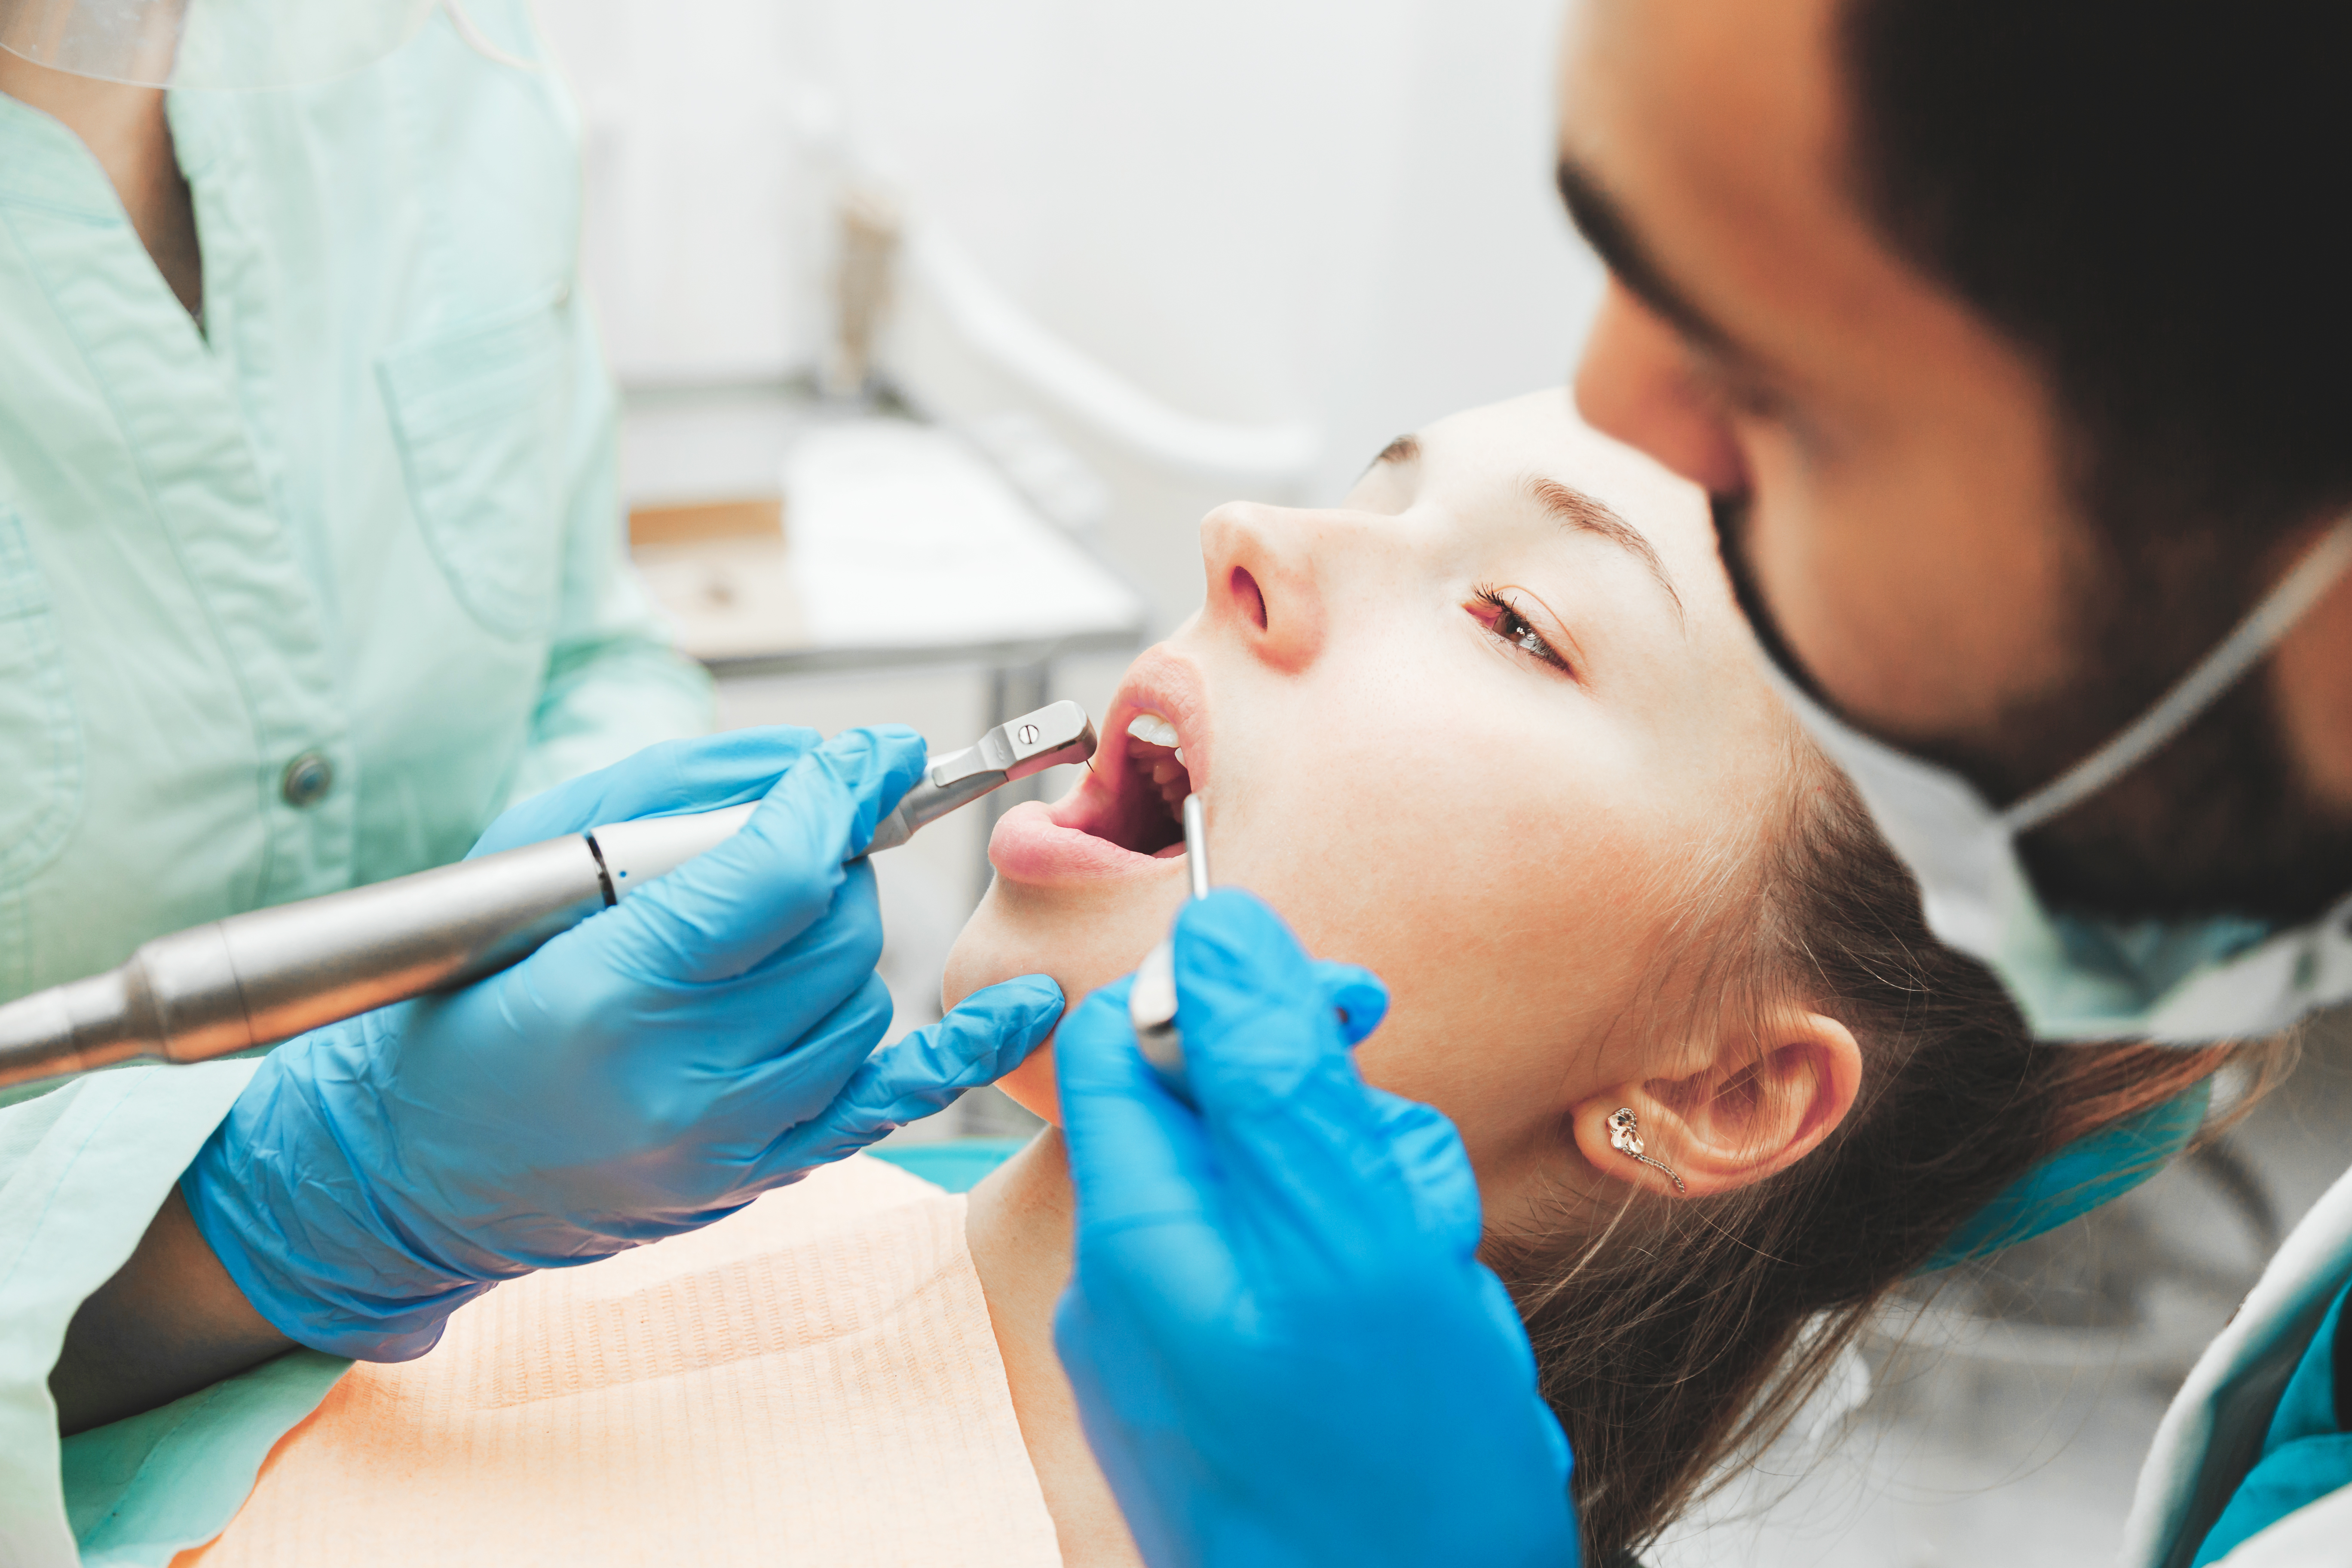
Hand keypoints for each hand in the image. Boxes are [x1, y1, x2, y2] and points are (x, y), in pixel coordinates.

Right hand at [182, 726, 1065, 1358]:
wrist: (409, 1167)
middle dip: (831, 866)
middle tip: (788, 850)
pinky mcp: (761, 1176)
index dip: (843, 793)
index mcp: (614, 990)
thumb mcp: (539, 865)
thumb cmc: (462, 995)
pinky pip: (895, 1099)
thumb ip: (676, 800)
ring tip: (767, 933)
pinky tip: (1023, 1001)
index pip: (780, 869)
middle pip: (836, 930)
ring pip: (864, 997)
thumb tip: (814, 768)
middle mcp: (684, 1079)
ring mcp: (732, 1142)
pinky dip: (967, 1046)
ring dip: (840, 944)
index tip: (880, 751)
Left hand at [1053, 890, 1578, 1567]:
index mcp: (1135, 1237)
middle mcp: (1134, 1290)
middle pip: (1224, 1117)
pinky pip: (1297, 1290)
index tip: (1348, 1010)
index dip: (1238, 996)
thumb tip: (1217, 931)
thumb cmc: (1395, 1485)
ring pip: (1282, 1203)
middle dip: (1343, 1134)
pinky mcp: (1232, 1402)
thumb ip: (1274, 1075)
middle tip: (1411, 1210)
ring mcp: (1180, 1353)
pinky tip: (1424, 1357)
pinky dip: (1372, 1299)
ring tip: (1432, 1306)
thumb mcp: (1351, 1237)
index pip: (1132, 1039)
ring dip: (1377, 1222)